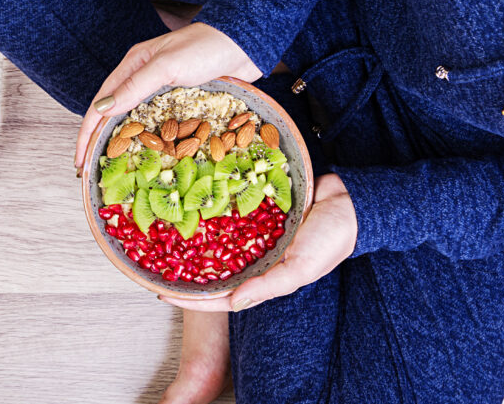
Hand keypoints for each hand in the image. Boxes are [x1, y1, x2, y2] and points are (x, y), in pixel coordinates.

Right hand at [74, 23, 260, 168]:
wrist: (245, 43)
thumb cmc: (205, 48)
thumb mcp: (166, 65)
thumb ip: (135, 86)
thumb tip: (102, 108)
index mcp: (133, 66)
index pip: (101, 104)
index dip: (88, 133)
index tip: (80, 160)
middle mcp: (145, 79)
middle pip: (115, 116)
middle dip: (101, 143)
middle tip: (93, 171)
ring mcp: (165, 93)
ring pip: (138, 123)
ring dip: (126, 145)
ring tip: (118, 170)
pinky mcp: (184, 103)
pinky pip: (162, 126)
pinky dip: (153, 142)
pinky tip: (152, 158)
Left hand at [160, 173, 357, 311]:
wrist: (351, 201)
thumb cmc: (331, 239)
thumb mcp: (300, 267)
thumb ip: (268, 285)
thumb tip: (233, 302)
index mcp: (265, 279)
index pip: (220, 298)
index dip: (191, 300)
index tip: (161, 293)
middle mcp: (256, 260)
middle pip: (212, 273)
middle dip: (184, 274)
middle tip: (152, 266)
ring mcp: (255, 237)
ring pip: (216, 245)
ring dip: (193, 244)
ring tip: (164, 239)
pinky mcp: (257, 213)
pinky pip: (228, 219)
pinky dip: (211, 218)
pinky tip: (190, 210)